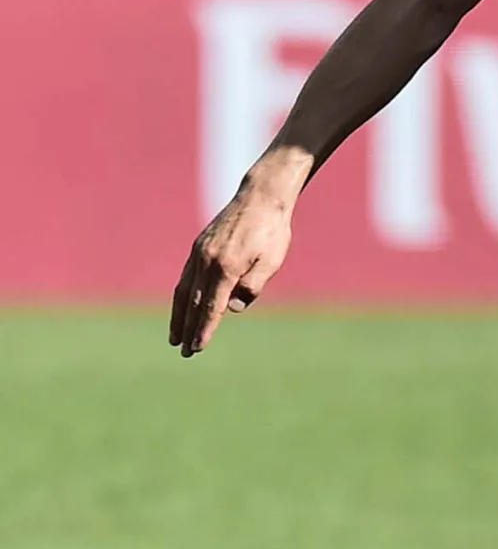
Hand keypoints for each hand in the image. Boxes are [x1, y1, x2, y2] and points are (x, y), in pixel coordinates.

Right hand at [170, 181, 294, 355]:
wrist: (261, 197)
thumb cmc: (272, 231)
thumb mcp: (271, 261)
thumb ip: (252, 285)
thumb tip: (230, 309)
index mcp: (226, 266)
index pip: (212, 306)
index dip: (204, 329)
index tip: (197, 348)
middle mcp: (207, 260)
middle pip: (193, 302)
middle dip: (188, 329)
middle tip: (184, 351)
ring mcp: (199, 253)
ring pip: (184, 291)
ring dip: (178, 315)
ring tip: (175, 337)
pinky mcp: (199, 248)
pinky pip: (186, 277)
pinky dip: (182, 296)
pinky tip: (182, 307)